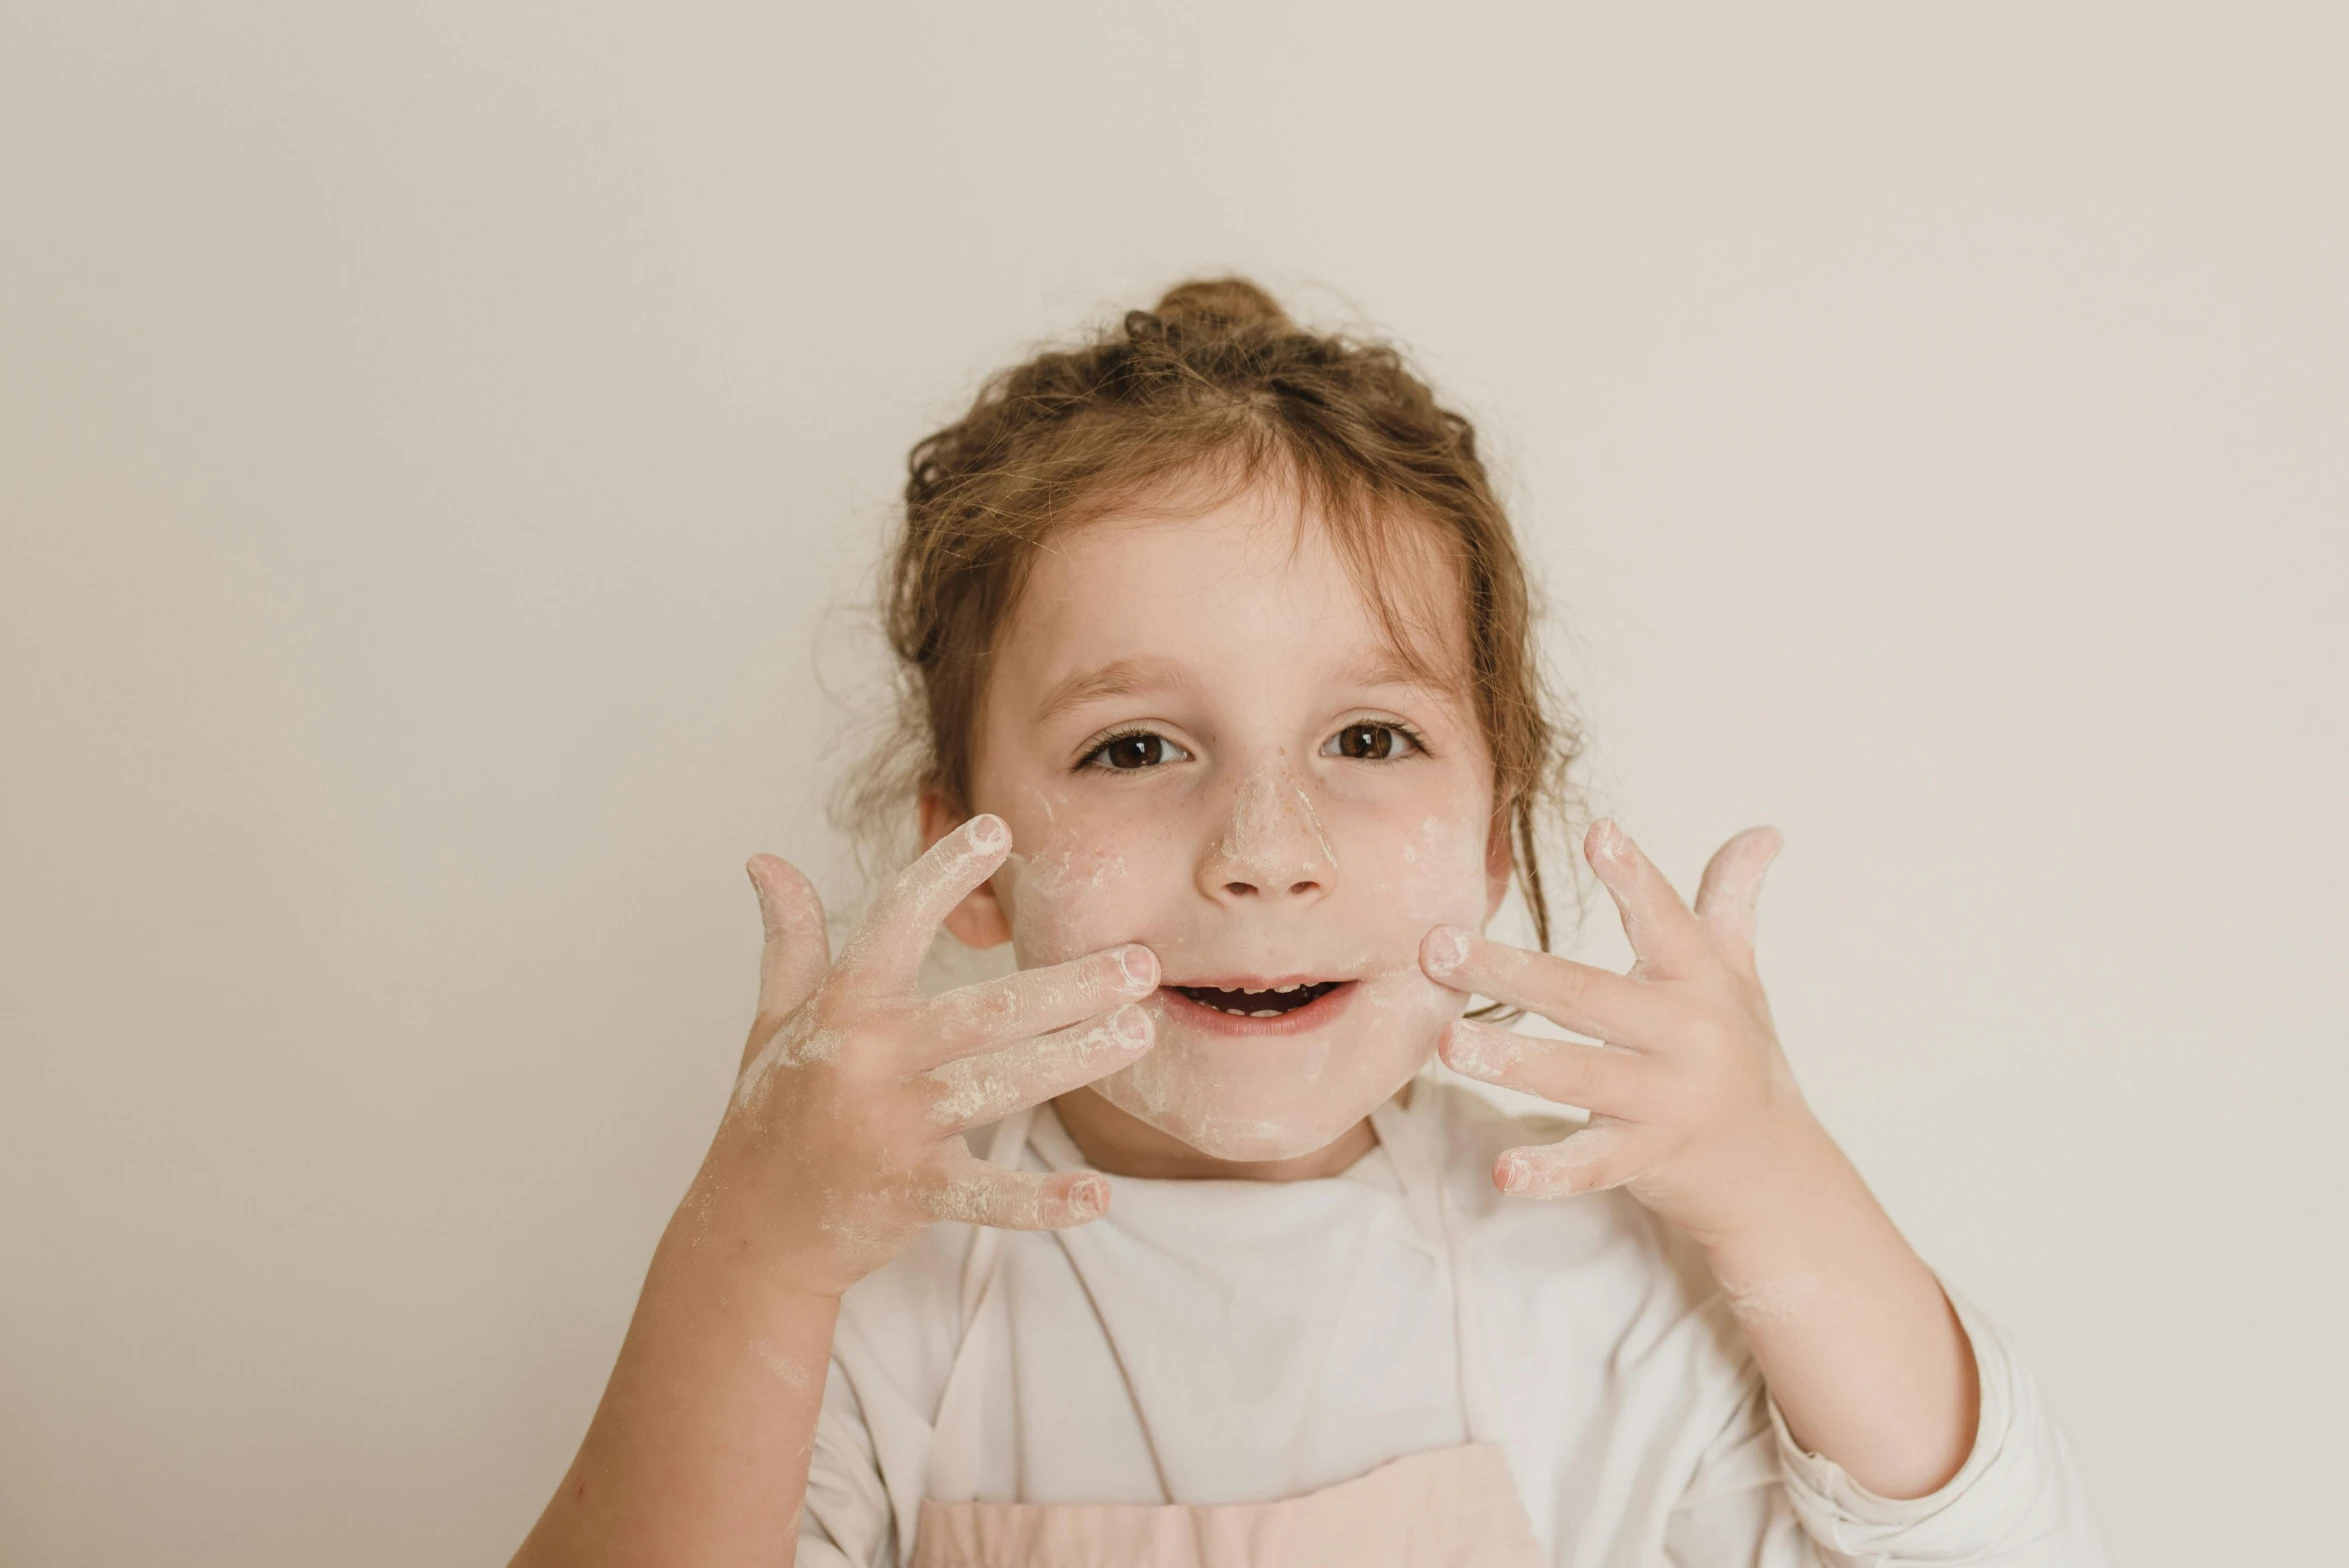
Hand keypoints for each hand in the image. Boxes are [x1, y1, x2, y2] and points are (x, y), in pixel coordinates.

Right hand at [702, 814, 1158, 1298]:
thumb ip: (792, 940)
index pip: (896, 921)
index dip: (944, 873)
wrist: (749, 1227)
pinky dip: (1041, 1201)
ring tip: (1139, 1031)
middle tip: (1140, 962)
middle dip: (1069, 986)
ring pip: (998, 1086)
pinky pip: (985, 1195)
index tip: (999, 829)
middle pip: (984, 1011)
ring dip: (1075, 1060)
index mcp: (840, 1007)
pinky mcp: (908, 1191)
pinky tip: (1097, 1194)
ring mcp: (889, 1128)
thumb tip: (767, 859)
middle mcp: (865, 1059)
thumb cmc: (772, 1112)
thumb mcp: (775, 1019)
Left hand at [1419, 818, 1829, 1245]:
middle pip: (1586, 995)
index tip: (1599, 833)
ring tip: (1448, 1044)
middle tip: (1436, 947)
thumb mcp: (1739, 976)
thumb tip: (1764, 830)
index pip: (1666, 921)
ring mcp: (1668, 1101)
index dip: (1635, 878)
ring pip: (1579, 1075)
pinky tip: (1502, 1171)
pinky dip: (1548, 1172)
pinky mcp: (1648, 1158)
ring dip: (1512, 1061)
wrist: (1773, 1170)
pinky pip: (1592, 1165)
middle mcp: (1689, 1036)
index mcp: (1702, 981)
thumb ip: (1730, 902)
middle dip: (1508, 972)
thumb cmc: (1740, 1054)